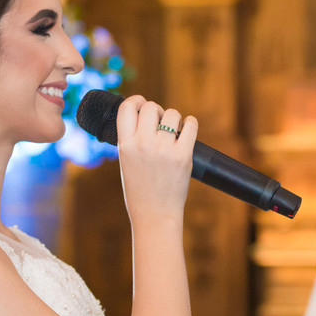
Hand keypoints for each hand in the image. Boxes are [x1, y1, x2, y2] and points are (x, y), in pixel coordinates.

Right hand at [113, 95, 197, 223]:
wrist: (155, 214)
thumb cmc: (140, 189)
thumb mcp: (126, 161)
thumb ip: (132, 139)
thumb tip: (146, 115)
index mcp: (125, 145)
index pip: (126, 108)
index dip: (136, 101)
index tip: (142, 104)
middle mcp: (142, 144)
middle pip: (151, 106)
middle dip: (157, 111)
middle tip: (160, 122)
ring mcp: (163, 149)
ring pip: (172, 114)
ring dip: (174, 119)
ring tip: (174, 131)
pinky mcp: (183, 156)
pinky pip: (190, 125)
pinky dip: (190, 124)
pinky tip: (187, 129)